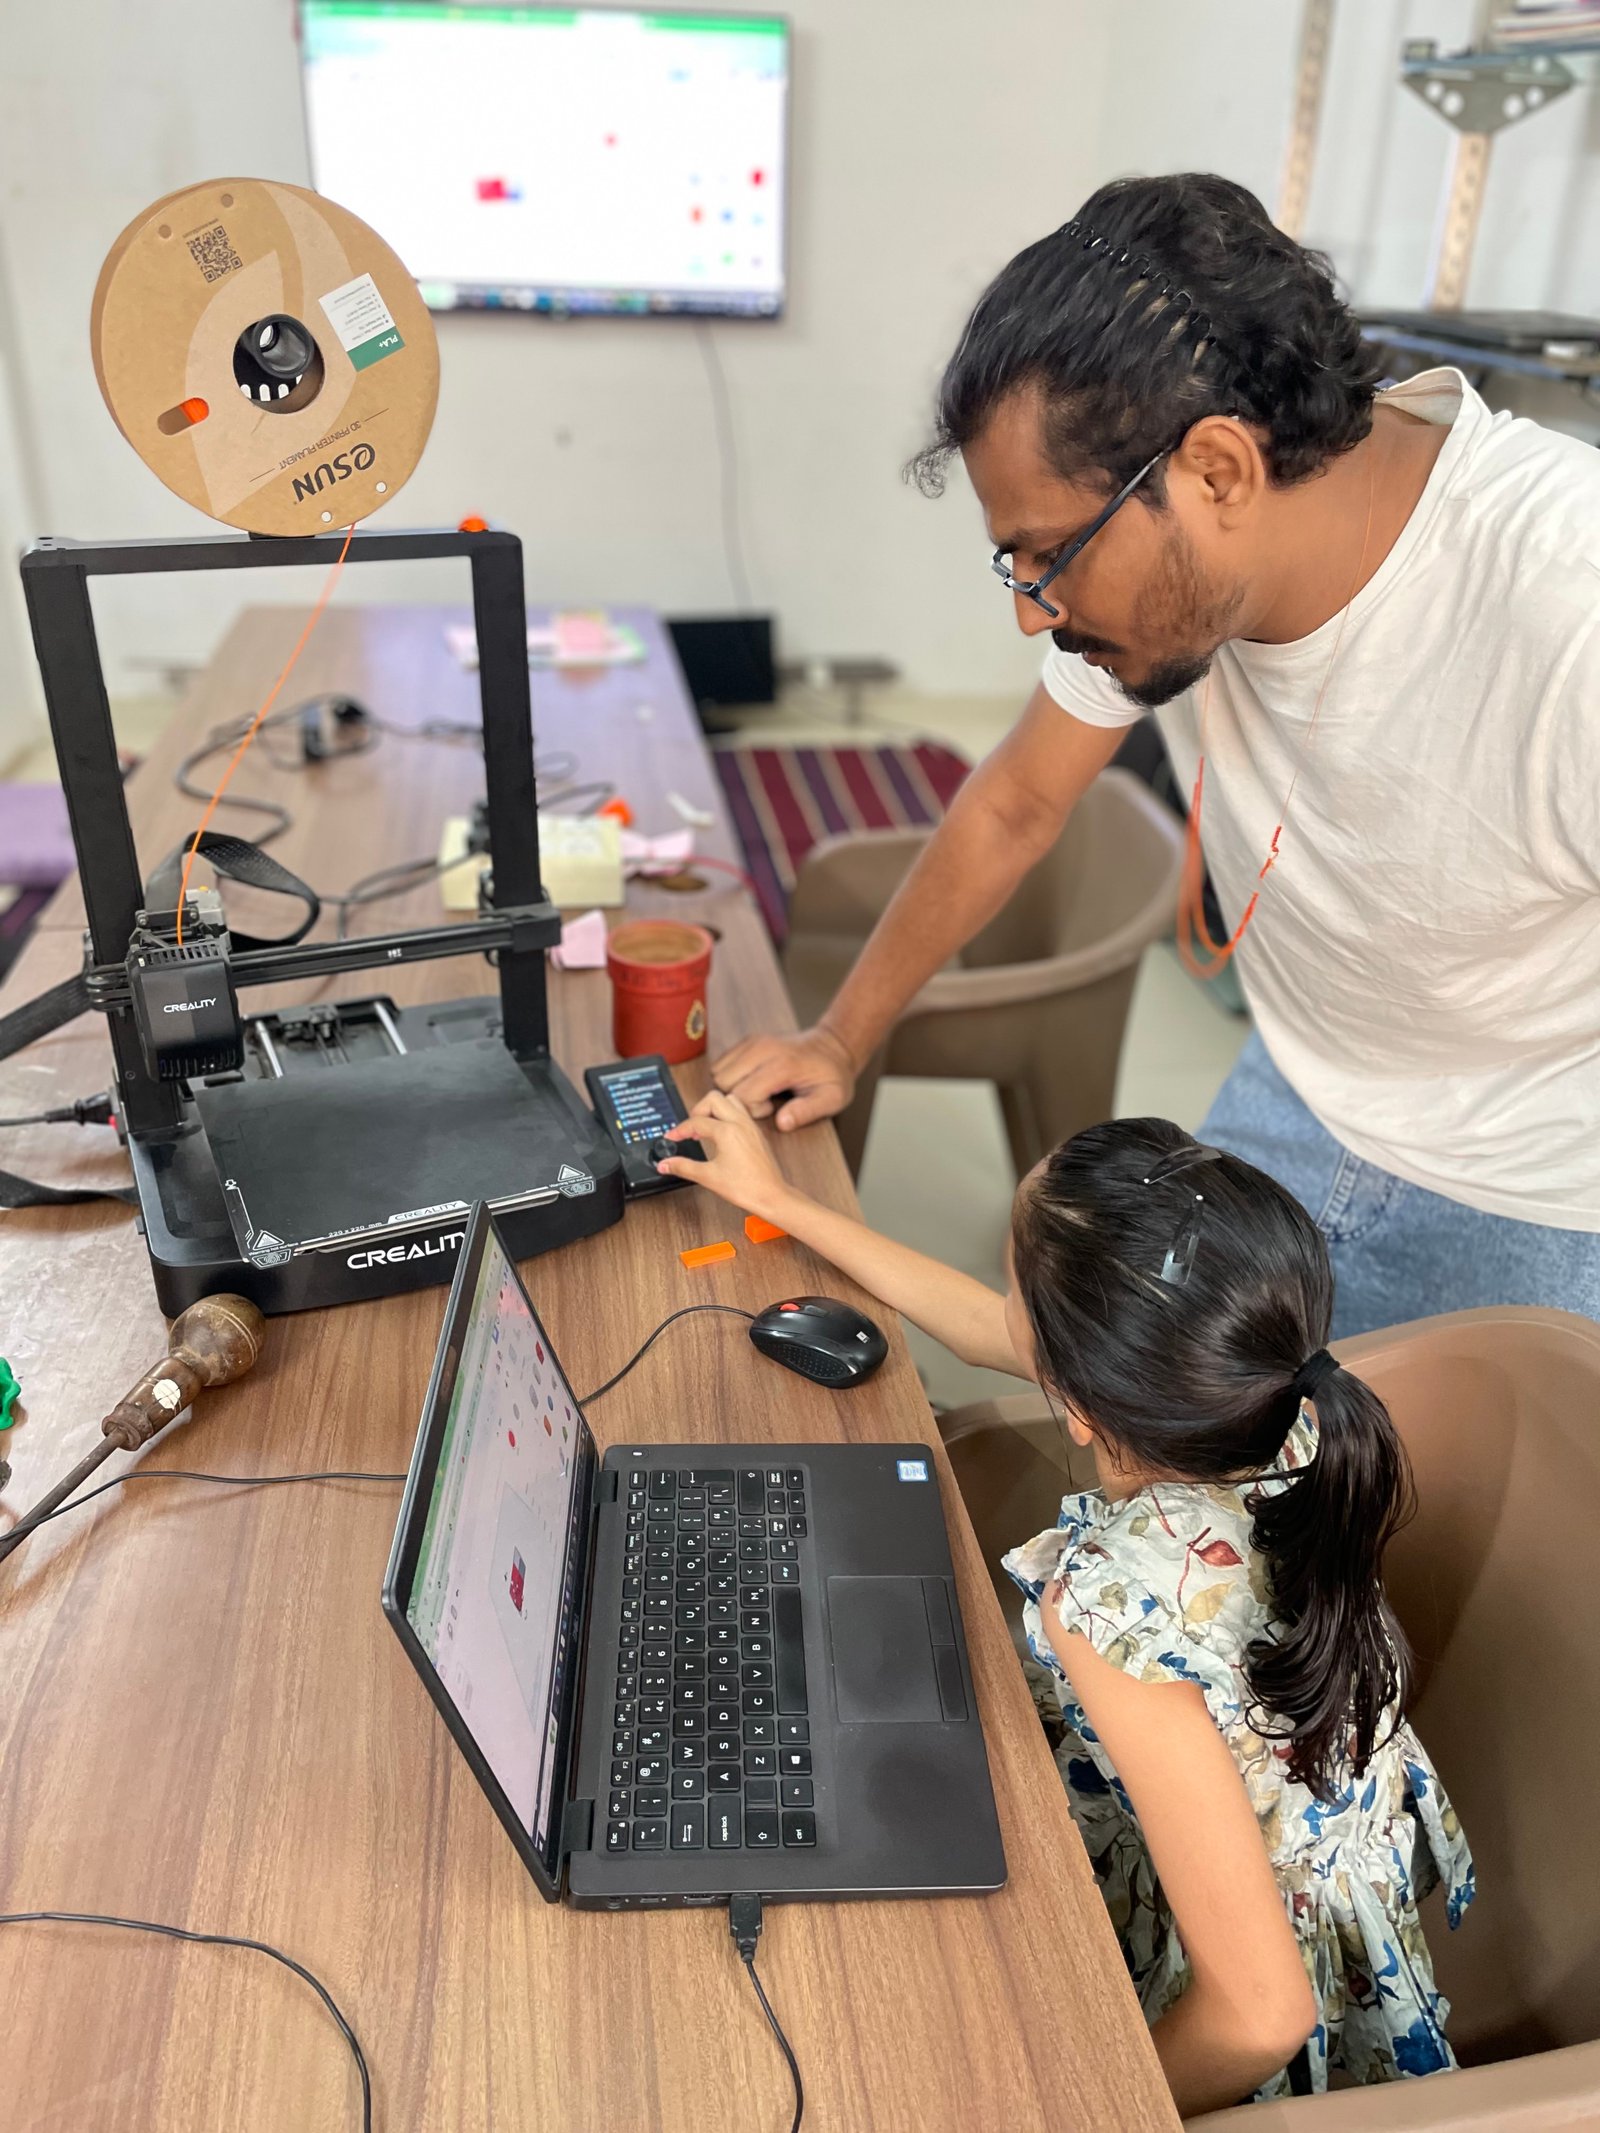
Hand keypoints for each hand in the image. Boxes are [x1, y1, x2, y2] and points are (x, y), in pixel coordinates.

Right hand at [656, 1089, 796, 1223]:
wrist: (771, 1196)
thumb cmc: (747, 1187)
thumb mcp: (708, 1177)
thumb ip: (683, 1167)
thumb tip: (666, 1164)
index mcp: (728, 1131)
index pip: (696, 1121)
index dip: (679, 1130)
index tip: (672, 1138)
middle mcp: (740, 1123)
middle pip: (713, 1098)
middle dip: (697, 1110)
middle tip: (690, 1128)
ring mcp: (750, 1126)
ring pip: (730, 1100)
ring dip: (714, 1109)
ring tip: (705, 1127)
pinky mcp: (756, 1132)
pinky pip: (740, 1112)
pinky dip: (727, 1115)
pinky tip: (721, 1133)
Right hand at [710, 1024, 857, 1131]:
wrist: (832, 1046)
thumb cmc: (832, 1075)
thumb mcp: (831, 1099)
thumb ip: (807, 1112)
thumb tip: (782, 1123)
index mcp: (782, 1065)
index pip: (743, 1094)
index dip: (752, 1110)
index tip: (771, 1109)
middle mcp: (763, 1049)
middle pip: (723, 1082)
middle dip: (736, 1099)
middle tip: (761, 1102)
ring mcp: (753, 1042)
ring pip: (717, 1071)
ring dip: (730, 1088)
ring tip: (756, 1091)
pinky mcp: (747, 1041)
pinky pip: (721, 1062)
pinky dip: (728, 1076)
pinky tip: (750, 1082)